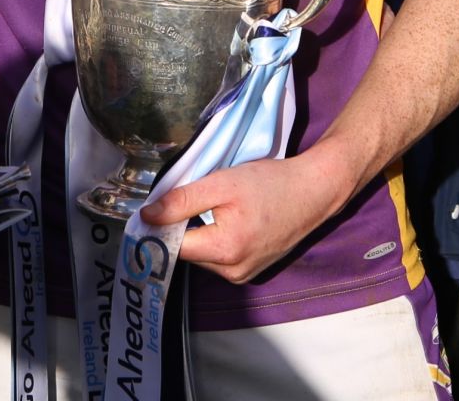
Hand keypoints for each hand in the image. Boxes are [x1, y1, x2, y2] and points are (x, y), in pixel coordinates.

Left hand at [140, 152, 347, 283]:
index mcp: (224, 252)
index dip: (158, 227)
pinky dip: (213, 236)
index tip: (150, 207)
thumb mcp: (221, 183)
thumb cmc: (269, 184)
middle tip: (185, 197)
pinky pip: (219, 256)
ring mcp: (244, 274)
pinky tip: (224, 216)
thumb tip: (146, 216)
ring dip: (197, 231)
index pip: (173, 247)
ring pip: (202, 254)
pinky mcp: (251, 269)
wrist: (312, 192)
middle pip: (187, 251)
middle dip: (179, 226)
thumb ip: (182, 200)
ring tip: (210, 204)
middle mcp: (232, 272)